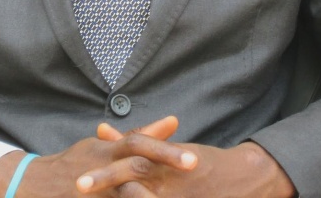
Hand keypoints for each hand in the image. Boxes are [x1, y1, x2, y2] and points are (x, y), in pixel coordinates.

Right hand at [0, 118, 192, 197]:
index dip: (166, 152)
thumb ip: (139, 136)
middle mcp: (100, 168)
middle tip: (193, 169)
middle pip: (135, 168)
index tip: (195, 159)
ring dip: (148, 196)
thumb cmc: (74, 163)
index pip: (139, 146)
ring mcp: (92, 189)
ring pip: (126, 194)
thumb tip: (173, 122)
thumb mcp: (103, 146)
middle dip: (164, 167)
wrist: (28, 184)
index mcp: (105, 151)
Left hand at [83, 118, 297, 197]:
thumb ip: (131, 142)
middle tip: (80, 191)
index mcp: (160, 165)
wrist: (243, 178)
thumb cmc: (201, 161)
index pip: (127, 169)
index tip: (78, 180)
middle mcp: (167, 184)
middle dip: (106, 191)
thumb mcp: (166, 150)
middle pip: (131, 191)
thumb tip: (101, 129)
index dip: (103, 175)